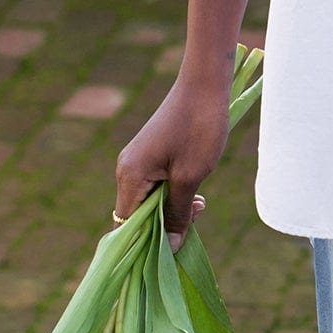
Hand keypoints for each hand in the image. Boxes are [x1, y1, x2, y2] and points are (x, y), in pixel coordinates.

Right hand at [115, 74, 230, 250]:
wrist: (206, 83)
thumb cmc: (199, 128)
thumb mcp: (190, 177)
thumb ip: (177, 214)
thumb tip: (168, 249)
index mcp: (130, 176)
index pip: (126, 225)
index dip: (146, 243)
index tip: (172, 249)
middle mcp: (127, 169)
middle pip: (138, 215)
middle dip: (166, 224)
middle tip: (197, 214)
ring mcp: (138, 161)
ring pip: (151, 201)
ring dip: (174, 208)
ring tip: (201, 202)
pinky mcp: (151, 154)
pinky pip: (157, 186)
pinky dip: (175, 193)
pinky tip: (197, 191)